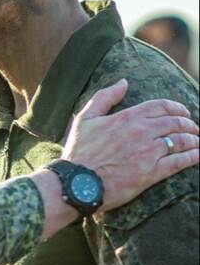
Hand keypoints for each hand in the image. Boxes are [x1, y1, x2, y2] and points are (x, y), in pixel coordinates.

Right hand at [62, 79, 198, 211]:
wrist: (78, 182)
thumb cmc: (79, 151)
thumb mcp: (85, 118)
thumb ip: (105, 97)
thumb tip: (123, 82)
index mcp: (127, 117)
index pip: (161, 106)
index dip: (177, 107)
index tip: (183, 111)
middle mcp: (141, 132)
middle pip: (176, 122)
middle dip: (188, 123)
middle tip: (193, 127)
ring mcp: (149, 152)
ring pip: (182, 141)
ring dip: (194, 139)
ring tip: (197, 141)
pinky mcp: (153, 172)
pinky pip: (180, 161)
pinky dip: (193, 156)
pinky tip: (198, 155)